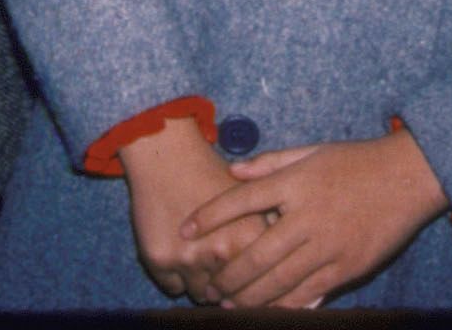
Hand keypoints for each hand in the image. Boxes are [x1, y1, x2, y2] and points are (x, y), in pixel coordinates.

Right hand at [115, 116, 261, 303]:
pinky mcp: (159, 259)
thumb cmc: (210, 172)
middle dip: (230, 290)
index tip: (253, 287)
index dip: (258, 288)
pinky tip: (179, 258)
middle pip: (230, 295)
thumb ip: (271, 229)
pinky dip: (176, 278)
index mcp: (249, 237)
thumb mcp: (250, 195)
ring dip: (204, 285)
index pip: (260, 286)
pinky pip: (172, 287)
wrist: (164, 155)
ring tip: (202, 267)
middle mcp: (219, 252)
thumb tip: (292, 265)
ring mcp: (187, 258)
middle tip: (226, 280)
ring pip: (201, 294)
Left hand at [184, 130, 448, 307]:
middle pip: (257, 252)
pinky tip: (268, 311)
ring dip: (251, 296)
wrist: (409, 178)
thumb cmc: (356, 161)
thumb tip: (232, 169)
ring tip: (229, 305)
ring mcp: (329, 245)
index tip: (185, 231)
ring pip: (281, 279)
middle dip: (228, 274)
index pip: (241, 201)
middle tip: (208, 287)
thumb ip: (270, 162)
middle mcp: (308, 217)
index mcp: (295, 184)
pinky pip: (311, 292)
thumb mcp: (311, 151)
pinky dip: (286, 305)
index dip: (209, 217)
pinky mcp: (349, 267)